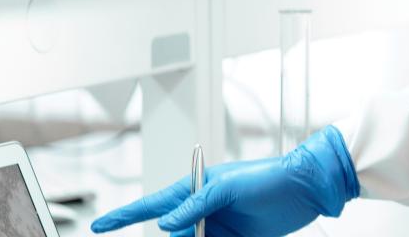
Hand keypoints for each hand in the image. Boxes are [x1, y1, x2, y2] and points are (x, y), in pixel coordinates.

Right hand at [91, 125, 359, 236]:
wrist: (309, 189)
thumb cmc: (271, 176)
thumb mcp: (231, 186)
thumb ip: (197, 203)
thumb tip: (166, 224)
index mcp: (197, 189)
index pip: (152, 204)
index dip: (124, 216)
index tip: (99, 226)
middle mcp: (204, 209)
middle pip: (173, 234)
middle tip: (202, 232)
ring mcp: (220, 227)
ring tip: (228, 231)